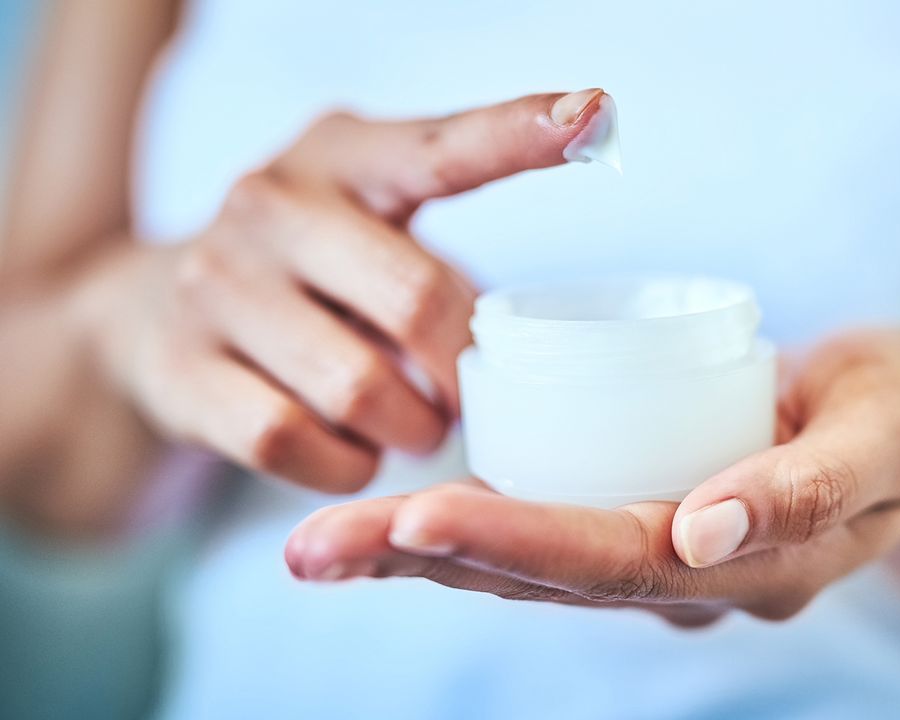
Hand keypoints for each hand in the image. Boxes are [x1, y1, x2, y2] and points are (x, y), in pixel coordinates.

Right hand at [85, 90, 614, 492]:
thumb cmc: (309, 275)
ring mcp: (215, 283)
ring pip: (357, 387)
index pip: (446, 146)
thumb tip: (520, 350)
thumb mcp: (367, 231)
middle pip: (416, 299)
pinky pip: (290, 441)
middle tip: (464, 398)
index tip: (596, 115)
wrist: (150, 311)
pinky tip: (352, 453)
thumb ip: (439, 266)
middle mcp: (271, 202)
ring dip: (409, 429)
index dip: (522, 130)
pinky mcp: (180, 367)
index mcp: (345, 157)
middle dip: (462, 371)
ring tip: (412, 427)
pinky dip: (342, 465)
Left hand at [286, 330, 899, 625]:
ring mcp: (658, 554)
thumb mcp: (890, 426)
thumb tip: (703, 527)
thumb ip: (812, 481)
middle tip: (312, 550)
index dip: (520, 544)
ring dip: (418, 556)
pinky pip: (541, 529)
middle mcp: (688, 578)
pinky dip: (461, 529)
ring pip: (527, 565)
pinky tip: (382, 523)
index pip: (620, 561)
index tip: (420, 517)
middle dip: (426, 563)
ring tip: (312, 547)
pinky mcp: (635, 515)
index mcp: (751, 566)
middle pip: (545, 578)